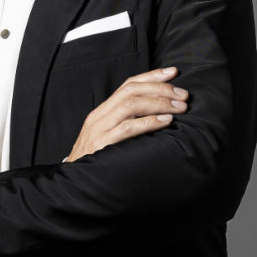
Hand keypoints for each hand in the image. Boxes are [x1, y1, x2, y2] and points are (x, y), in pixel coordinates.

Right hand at [66, 68, 187, 161]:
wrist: (73, 183)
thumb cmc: (97, 161)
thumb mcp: (108, 137)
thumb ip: (126, 124)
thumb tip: (158, 115)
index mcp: (102, 112)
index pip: (128, 84)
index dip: (151, 76)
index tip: (173, 73)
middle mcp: (100, 116)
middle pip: (131, 90)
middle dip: (160, 88)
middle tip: (183, 94)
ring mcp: (100, 130)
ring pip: (130, 105)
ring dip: (159, 103)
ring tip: (179, 107)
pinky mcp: (102, 146)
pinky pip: (127, 129)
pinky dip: (149, 122)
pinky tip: (165, 122)